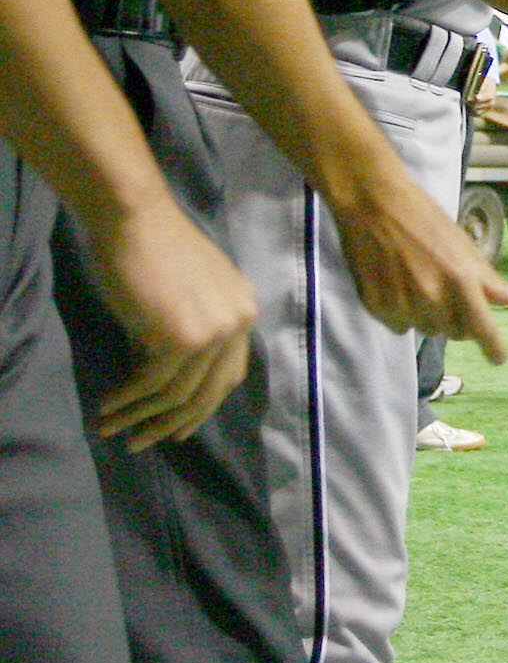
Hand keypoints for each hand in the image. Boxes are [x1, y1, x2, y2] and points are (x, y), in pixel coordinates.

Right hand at [92, 193, 257, 451]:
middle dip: (172, 424)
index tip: (177, 427)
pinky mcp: (182, 338)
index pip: (230, 374)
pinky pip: (154, 384)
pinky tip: (108, 406)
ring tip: (111, 428)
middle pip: (209, 392)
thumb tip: (167, 378)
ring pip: (178, 394)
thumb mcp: (187, 294)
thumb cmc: (153, 249)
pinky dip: (128, 399)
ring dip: (140, 417)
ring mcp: (214, 331)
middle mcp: (239, 323)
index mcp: (245, 310)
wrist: (136, 219)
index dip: (203, 406)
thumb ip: (189, 331)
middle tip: (141, 443)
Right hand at [330, 164, 507, 364]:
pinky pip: (399, 326)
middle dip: (457, 318)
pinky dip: (402, 313)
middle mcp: (432, 297)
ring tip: (418, 280)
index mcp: (459, 278)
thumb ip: (487, 278)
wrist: (372, 203)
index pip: (482, 327)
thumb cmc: (423, 218)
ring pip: (426, 330)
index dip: (494, 347)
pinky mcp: (376, 307)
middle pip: (454, 332)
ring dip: (428, 316)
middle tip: (446, 290)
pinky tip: (397, 284)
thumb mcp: (462, 244)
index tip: (499, 358)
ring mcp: (402, 304)